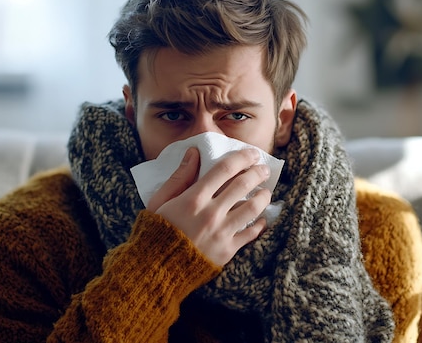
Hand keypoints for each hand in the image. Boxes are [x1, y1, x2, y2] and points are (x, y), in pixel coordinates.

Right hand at [147, 147, 270, 265]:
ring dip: (263, 196)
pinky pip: (251, 233)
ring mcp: (221, 232)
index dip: (242, 157)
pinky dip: (260, 223)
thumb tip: (194, 152)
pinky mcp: (227, 251)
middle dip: (258, 173)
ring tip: (265, 192)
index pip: (225, 169)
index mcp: (194, 198)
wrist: (156, 269)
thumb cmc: (156, 231)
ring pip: (252, 208)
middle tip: (264, 170)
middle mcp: (211, 213)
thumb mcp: (160, 200)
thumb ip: (179, 176)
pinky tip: (261, 218)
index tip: (252, 153)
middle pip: (243, 185)